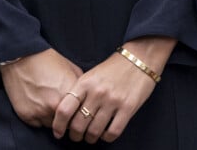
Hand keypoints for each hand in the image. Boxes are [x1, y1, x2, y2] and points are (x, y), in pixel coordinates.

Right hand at [0, 48, 82, 128]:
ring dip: (54, 119)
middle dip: (68, 119)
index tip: (78, 113)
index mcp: (69, 94)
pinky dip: (40, 117)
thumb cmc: (47, 60)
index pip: (81, 116)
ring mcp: (40, 112)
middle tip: (64, 110)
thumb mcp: (70, 67)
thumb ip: (79, 85)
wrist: (22, 56)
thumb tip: (85, 98)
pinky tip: (38, 104)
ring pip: (53, 126)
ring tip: (49, 104)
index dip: (80, 114)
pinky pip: (38, 124)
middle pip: (67, 124)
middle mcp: (56, 106)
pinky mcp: (27, 116)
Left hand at [52, 36, 175, 143]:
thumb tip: (68, 113)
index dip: (58, 124)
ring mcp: (112, 101)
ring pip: (94, 132)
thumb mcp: (92, 74)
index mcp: (85, 82)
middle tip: (76, 136)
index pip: (64, 108)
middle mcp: (97, 92)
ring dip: (90, 138)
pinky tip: (105, 133)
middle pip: (78, 125)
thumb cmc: (113, 67)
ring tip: (90, 136)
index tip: (57, 132)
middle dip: (75, 135)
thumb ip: (81, 91)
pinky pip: (112, 133)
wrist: (139, 57)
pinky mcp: (127, 108)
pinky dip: (106, 138)